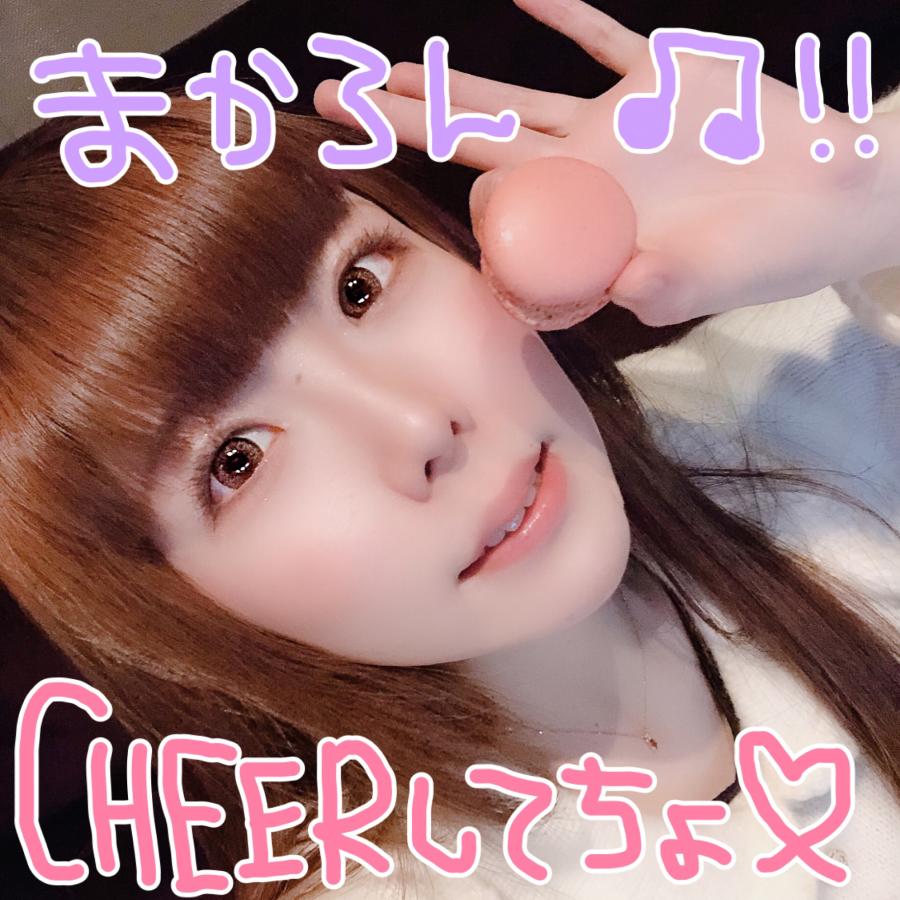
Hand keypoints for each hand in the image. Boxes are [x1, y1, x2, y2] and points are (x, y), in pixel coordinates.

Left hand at [314, 0, 897, 326]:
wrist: (835, 201)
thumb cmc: (774, 253)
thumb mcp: (717, 279)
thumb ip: (666, 282)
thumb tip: (623, 285)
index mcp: (588, 225)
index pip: (499, 215)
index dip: (435, 206)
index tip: (368, 184)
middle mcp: (583, 175)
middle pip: (476, 142)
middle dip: (402, 124)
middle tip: (330, 105)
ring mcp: (617, 125)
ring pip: (513, 96)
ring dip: (446, 77)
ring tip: (379, 67)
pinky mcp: (663, 78)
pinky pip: (604, 40)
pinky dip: (568, 14)